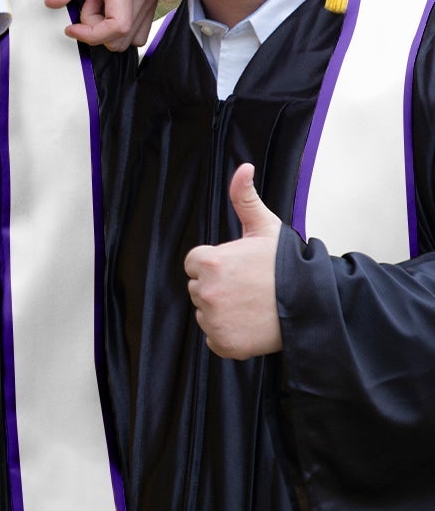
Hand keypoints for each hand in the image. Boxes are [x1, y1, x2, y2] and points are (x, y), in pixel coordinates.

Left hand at [32, 0, 156, 50]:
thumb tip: (55, 2)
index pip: (119, 26)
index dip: (93, 35)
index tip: (71, 27)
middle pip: (124, 34)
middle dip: (97, 28)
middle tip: (84, 1)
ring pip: (131, 34)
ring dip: (107, 26)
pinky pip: (137, 27)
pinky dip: (116, 23)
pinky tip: (103, 2)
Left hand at [183, 163, 283, 358]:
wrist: (314, 304)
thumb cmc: (287, 265)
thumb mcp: (265, 227)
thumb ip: (244, 197)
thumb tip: (243, 167)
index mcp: (209, 262)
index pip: (196, 264)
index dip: (218, 264)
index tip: (241, 268)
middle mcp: (206, 291)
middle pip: (198, 288)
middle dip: (219, 287)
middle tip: (250, 287)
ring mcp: (214, 319)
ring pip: (206, 312)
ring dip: (223, 310)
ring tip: (253, 305)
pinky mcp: (223, 343)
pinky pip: (214, 337)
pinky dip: (229, 334)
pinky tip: (251, 324)